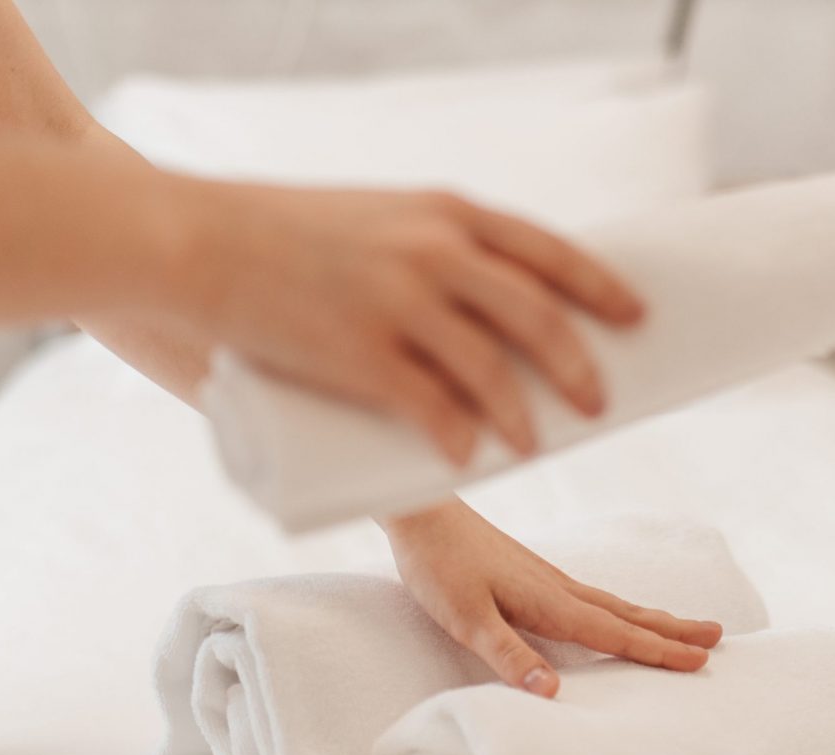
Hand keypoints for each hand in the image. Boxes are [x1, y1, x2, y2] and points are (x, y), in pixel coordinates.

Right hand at [158, 181, 643, 462]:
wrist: (199, 243)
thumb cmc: (286, 232)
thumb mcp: (377, 217)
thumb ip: (430, 250)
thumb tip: (480, 305)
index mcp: (444, 213)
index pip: (548, 250)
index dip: (600, 286)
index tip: (635, 316)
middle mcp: (433, 254)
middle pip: (536, 316)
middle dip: (578, 364)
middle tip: (598, 402)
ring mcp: (397, 305)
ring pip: (490, 370)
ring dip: (524, 415)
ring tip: (535, 444)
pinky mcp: (357, 355)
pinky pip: (429, 407)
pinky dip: (457, 437)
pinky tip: (467, 460)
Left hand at [381, 499, 722, 696]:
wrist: (419, 512)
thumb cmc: (437, 565)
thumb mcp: (464, 618)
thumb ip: (508, 654)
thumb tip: (553, 693)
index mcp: (549, 602)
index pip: (614, 634)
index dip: (657, 650)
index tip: (700, 662)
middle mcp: (558, 588)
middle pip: (627, 614)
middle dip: (672, 629)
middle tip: (718, 638)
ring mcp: (547, 578)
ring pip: (613, 603)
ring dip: (652, 617)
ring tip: (686, 625)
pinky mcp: (532, 574)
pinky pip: (593, 596)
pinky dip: (620, 608)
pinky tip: (616, 612)